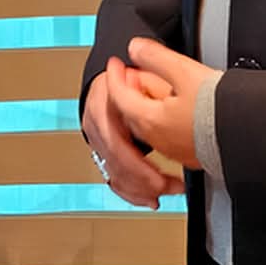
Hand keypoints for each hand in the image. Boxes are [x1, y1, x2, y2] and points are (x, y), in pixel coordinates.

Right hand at [83, 71, 182, 207]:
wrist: (111, 85)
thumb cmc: (128, 80)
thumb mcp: (144, 74)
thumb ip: (149, 76)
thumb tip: (150, 66)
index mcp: (103, 105)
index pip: (115, 140)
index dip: (138, 161)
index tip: (161, 173)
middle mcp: (96, 126)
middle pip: (115, 161)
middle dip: (144, 178)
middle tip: (169, 184)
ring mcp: (97, 143)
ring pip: (113, 174)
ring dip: (141, 188)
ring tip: (166, 191)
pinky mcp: (103, 155)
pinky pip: (114, 181)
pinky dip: (132, 193)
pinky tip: (149, 198)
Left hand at [102, 38, 221, 174]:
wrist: (251, 135)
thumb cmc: (220, 109)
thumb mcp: (184, 70)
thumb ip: (156, 57)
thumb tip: (137, 47)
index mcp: (150, 119)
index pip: (119, 95)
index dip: (114, 75)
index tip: (115, 63)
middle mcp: (159, 139)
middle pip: (132, 112)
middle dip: (130, 90)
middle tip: (134, 72)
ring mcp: (176, 150)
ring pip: (151, 125)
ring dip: (149, 104)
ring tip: (160, 87)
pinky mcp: (193, 156)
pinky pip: (170, 135)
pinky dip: (167, 118)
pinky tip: (181, 108)